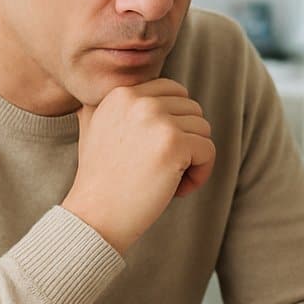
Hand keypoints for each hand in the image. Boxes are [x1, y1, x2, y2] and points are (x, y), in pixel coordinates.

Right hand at [62, 80, 215, 252]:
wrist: (94, 215)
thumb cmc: (101, 179)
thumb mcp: (95, 127)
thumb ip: (113, 104)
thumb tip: (138, 87)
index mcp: (121, 93)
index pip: (173, 91)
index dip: (175, 122)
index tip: (158, 150)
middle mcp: (138, 100)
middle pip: (192, 109)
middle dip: (186, 140)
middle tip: (165, 169)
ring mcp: (157, 121)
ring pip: (203, 129)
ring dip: (194, 159)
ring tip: (170, 180)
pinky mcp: (174, 144)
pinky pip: (208, 151)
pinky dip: (201, 174)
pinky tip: (178, 190)